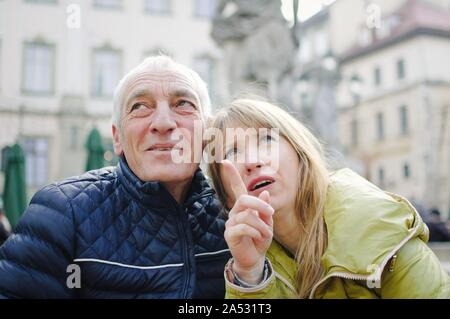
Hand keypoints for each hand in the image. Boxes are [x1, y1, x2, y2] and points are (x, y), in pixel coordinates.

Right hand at [222, 160, 273, 283]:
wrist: (255, 258)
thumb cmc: (260, 239)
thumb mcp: (267, 223)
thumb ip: (265, 209)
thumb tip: (264, 193)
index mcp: (244, 207)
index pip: (236, 188)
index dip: (231, 175)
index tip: (225, 161)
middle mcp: (235, 212)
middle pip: (243, 199)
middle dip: (259, 204)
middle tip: (271, 213)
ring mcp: (230, 223)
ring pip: (246, 216)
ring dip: (261, 225)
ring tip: (266, 234)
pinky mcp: (229, 234)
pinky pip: (243, 227)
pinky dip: (255, 232)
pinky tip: (259, 237)